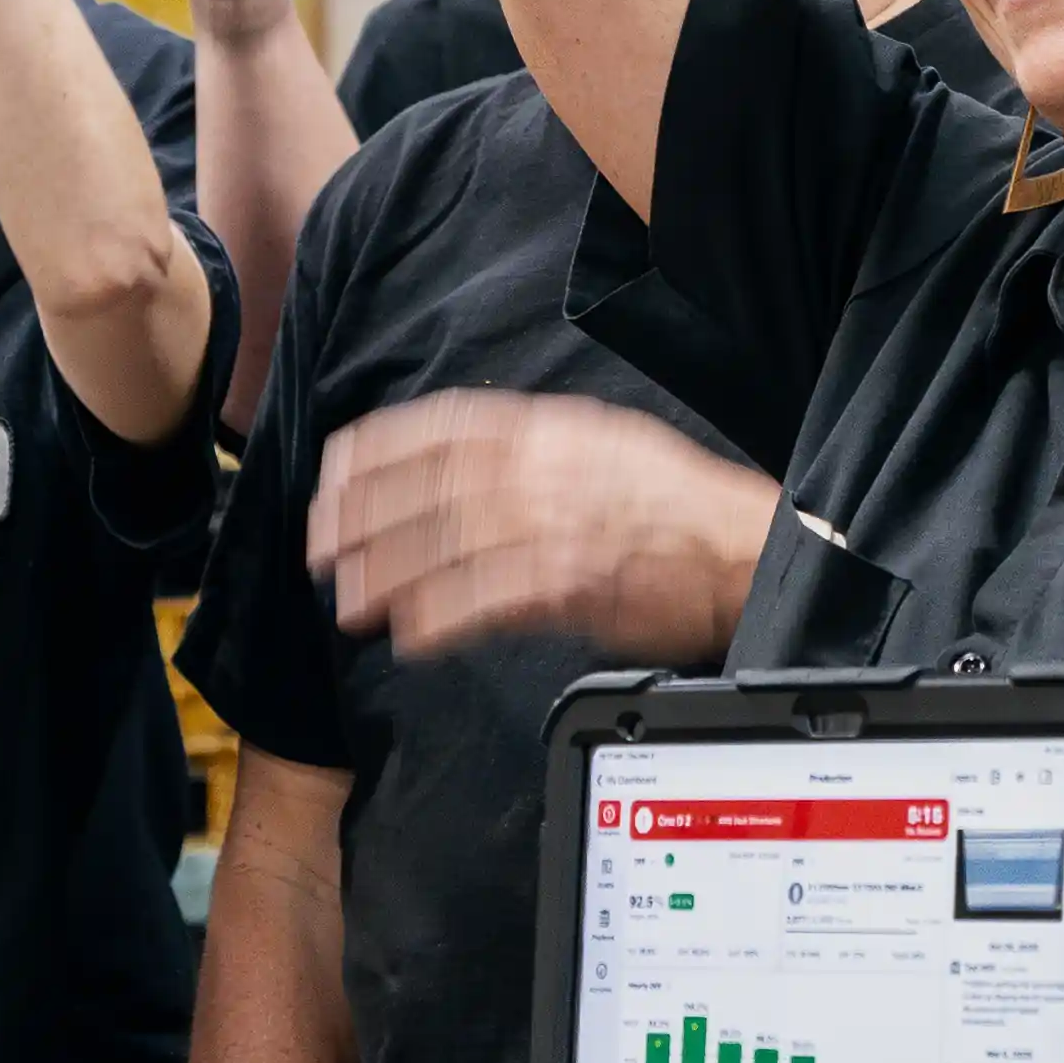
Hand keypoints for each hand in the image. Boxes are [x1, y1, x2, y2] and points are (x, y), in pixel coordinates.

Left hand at [315, 393, 769, 661]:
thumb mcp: (599, 443)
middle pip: (426, 487)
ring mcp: (553, 524)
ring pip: (443, 545)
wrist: (743, 547)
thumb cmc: (677, 504)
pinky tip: (411, 635)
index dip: (374, 452)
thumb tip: (462, 461)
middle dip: (361, 517)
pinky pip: (483, 601)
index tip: (333, 476)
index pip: (438, 427)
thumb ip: (529, 447)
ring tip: (352, 602)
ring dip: (387, 575)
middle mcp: (542, 469)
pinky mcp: (568, 582)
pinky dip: (439, 618)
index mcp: (546, 428)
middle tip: (320, 548)